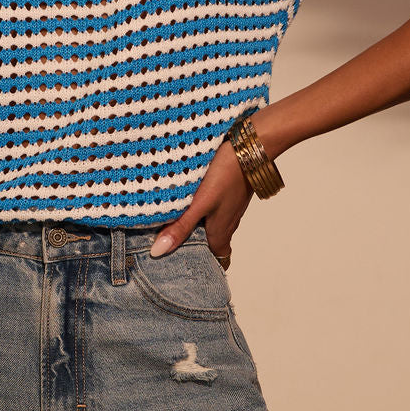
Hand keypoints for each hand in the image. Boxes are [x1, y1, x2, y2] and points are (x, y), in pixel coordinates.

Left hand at [149, 136, 252, 265]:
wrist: (251, 145)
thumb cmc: (227, 175)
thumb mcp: (198, 204)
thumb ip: (180, 227)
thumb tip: (159, 252)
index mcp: (221, 232)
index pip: (219, 260)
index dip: (204, 265)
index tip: (186, 265)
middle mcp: (228, 221)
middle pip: (212, 241)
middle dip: (195, 244)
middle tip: (170, 242)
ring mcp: (230, 205)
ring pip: (212, 222)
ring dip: (195, 223)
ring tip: (171, 219)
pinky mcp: (228, 190)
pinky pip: (213, 205)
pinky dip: (200, 206)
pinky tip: (186, 196)